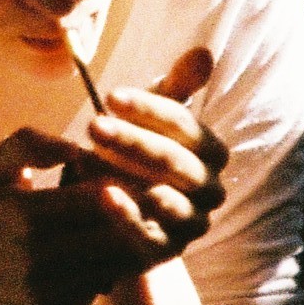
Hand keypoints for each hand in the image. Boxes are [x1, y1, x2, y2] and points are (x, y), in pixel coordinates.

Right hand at [0, 128, 170, 304]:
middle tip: (150, 205)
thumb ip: (29, 144)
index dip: (122, 186)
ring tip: (131, 230)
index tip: (132, 178)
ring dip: (124, 248)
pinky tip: (101, 260)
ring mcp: (43, 293)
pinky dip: (103, 275)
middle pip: (111, 235)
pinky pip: (95, 293)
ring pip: (110, 266)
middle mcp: (33, 258)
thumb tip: (74, 146)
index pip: (99, 197)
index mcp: (23, 213)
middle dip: (132, 218)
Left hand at [70, 47, 230, 263]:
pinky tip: (103, 196)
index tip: (110, 95)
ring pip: (167, 198)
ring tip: (96, 160)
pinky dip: (128, 216)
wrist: (119, 223)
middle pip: (176, 161)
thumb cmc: (133, 159)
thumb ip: (175, 90)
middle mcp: (211, 188)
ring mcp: (192, 223)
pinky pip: (150, 234)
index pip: (183, 125)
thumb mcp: (149, 123)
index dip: (149, 108)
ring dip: (130, 176)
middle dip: (133, 141)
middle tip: (92, 124)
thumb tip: (203, 52)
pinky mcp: (168, 251)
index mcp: (210, 151)